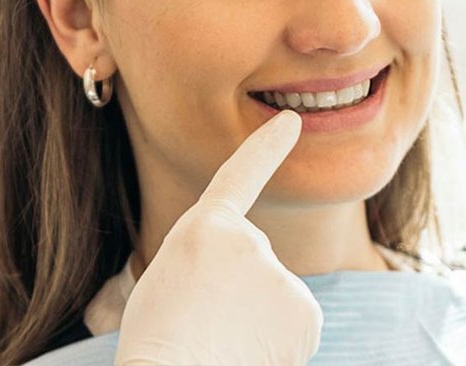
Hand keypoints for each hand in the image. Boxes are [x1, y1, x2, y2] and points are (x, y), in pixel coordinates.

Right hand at [115, 110, 321, 364]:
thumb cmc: (160, 342)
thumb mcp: (172, 281)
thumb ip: (217, 265)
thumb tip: (268, 290)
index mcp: (202, 228)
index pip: (239, 177)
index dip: (264, 148)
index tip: (291, 122)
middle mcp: (248, 239)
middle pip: (255, 264)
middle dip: (239, 294)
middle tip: (204, 324)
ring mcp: (280, 274)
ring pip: (277, 297)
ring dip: (257, 321)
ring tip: (221, 344)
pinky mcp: (305, 311)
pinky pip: (296, 325)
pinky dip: (280, 344)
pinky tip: (249, 355)